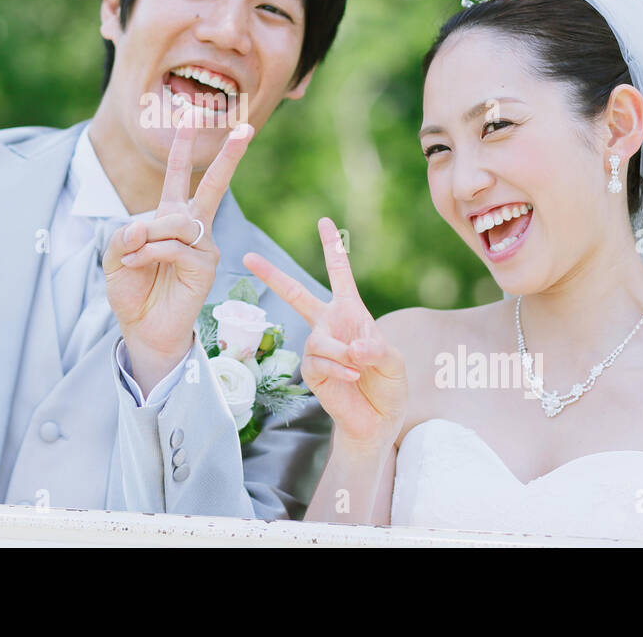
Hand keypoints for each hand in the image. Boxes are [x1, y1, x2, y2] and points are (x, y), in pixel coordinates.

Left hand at [103, 109, 254, 391]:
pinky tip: (139, 263)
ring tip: (132, 257)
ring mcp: (203, 245)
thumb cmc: (132, 290)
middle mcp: (193, 227)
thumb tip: (143, 225)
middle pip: (213, 185)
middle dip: (228, 156)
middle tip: (244, 128)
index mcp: (170, 218)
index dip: (183, 147)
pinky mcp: (206, 265)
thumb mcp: (115, 255)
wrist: (143, 328)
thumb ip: (124, 233)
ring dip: (147, 236)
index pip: (179, 176)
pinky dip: (150, 252)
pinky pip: (175, 245)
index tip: (191, 114)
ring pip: (176, 221)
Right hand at [243, 217, 406, 453]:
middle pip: (297, 294)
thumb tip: (352, 347)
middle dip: (273, 275)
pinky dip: (337, 368)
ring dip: (340, 353)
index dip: (332, 248)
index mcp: (351, 312)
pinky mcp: (312, 372)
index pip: (339, 274)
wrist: (377, 421)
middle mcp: (329, 325)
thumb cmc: (388, 385)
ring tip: (358, 368)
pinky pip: (317, 362)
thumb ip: (377, 349)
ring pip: (317, 340)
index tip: (324, 221)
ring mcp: (317, 348)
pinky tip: (351, 377)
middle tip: (248, 256)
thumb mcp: (394, 362)